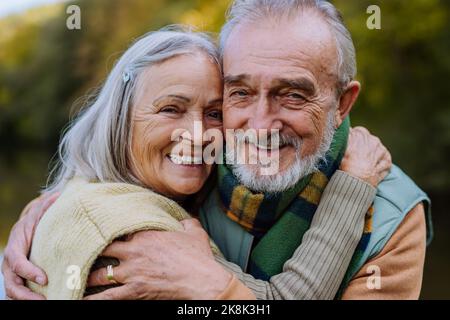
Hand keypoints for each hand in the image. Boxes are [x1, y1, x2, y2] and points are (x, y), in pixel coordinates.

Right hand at [1, 192, 58, 299]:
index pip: (17, 262)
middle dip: (26, 295)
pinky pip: (19, 293)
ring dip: (27, 300)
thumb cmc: (36, 220)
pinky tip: (45, 301)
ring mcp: (12, 273)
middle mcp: (10, 263)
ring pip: (13, 292)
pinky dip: (27, 300)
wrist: (28, 227)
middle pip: (12, 283)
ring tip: (47, 303)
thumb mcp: (40, 212)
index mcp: (14, 246)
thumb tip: (58, 195)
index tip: (45, 278)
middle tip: (45, 300)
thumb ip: (46, 207)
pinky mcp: (19, 279)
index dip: (29, 271)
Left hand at [85, 219, 231, 299]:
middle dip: (91, 251)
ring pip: (101, 274)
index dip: (110, 231)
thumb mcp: (194, 232)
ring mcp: (132, 273)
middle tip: (80, 252)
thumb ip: (186, 223)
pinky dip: (93, 300)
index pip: (119, 230)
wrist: (201, 279)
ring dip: (87, 276)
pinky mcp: (134, 291)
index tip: (102, 231)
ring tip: (74, 277)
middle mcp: (133, 252)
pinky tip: (78, 299)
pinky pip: (108, 297)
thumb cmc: (198, 256)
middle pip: (103, 249)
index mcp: (145, 235)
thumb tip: (186, 220)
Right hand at [340, 127, 391, 186]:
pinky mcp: (387, 161)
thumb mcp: (340, 148)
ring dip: (371, 155)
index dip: (353, 139)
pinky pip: (383, 160)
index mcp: (361, 134)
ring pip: (376, 149)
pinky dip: (378, 164)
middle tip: (355, 157)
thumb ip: (342, 136)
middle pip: (368, 140)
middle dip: (363, 147)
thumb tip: (340, 126)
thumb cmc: (344, 164)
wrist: (356, 181)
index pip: (357, 132)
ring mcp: (382, 150)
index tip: (349, 147)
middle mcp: (373, 139)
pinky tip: (370, 169)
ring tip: (363, 164)